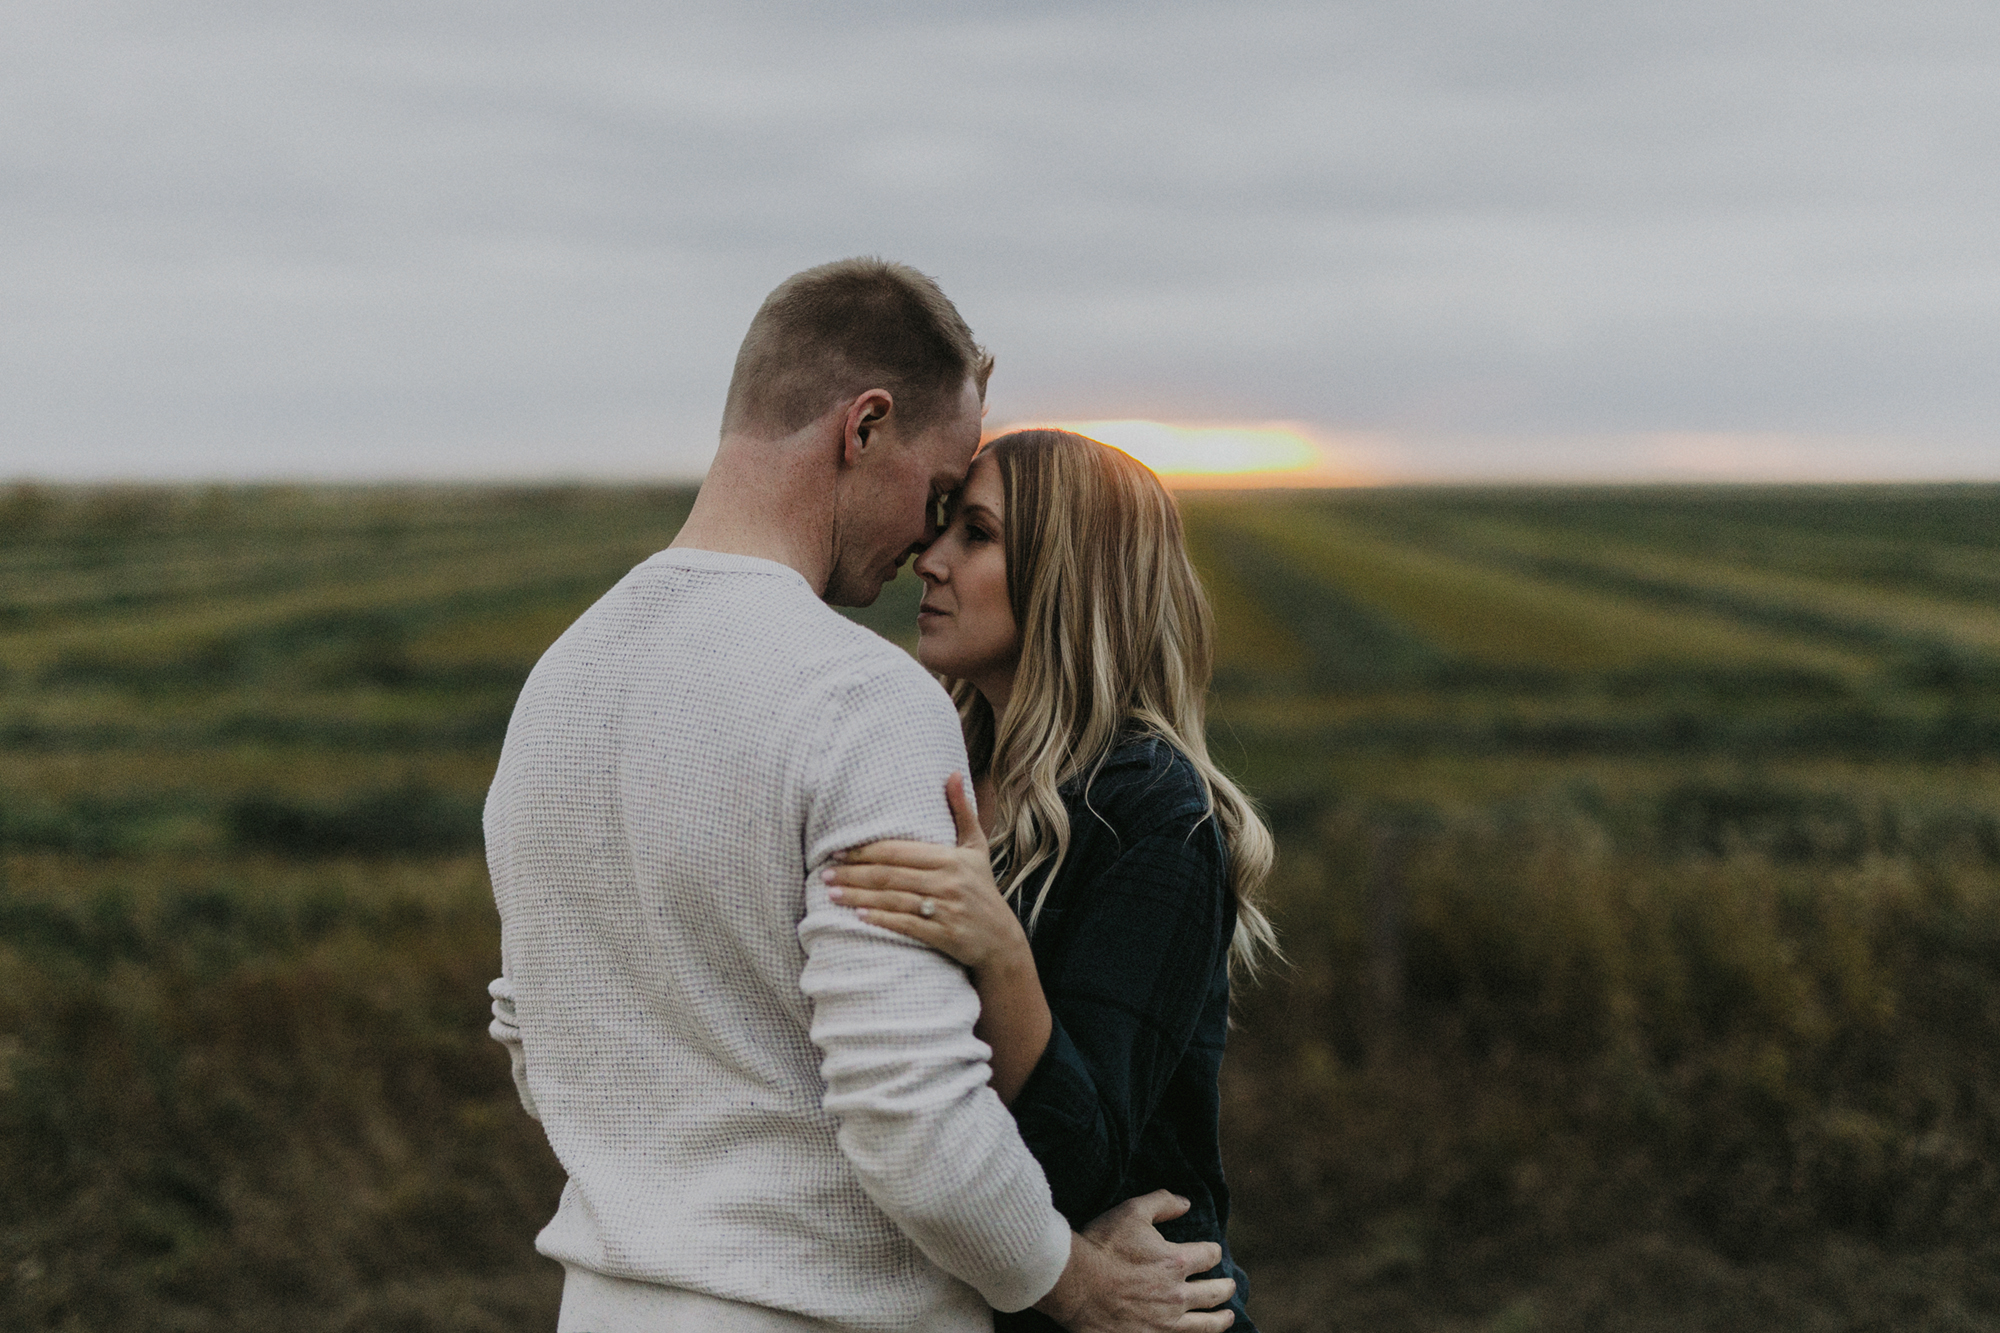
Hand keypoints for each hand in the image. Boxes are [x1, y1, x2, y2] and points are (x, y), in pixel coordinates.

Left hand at [824, 773, 1030, 979]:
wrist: (1001, 939)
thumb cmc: (982, 888)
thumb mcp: (976, 848)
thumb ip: (962, 812)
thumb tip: (952, 773)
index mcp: (951, 858)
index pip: (899, 852)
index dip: (865, 851)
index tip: (838, 852)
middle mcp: (948, 882)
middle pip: (891, 875)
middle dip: (854, 875)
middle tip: (825, 874)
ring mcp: (946, 910)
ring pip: (893, 900)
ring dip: (859, 897)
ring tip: (832, 895)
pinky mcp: (944, 936)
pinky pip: (906, 926)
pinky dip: (881, 920)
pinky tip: (859, 917)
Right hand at [1037, 1191, 1234, 1331]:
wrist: (1073, 1284)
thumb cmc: (1101, 1245)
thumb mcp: (1131, 1212)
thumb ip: (1162, 1202)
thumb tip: (1186, 1203)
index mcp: (1176, 1261)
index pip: (1210, 1256)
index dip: (1212, 1252)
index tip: (1211, 1252)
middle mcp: (1177, 1295)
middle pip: (1215, 1293)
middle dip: (1225, 1287)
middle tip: (1230, 1286)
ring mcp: (1166, 1322)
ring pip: (1207, 1324)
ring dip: (1221, 1319)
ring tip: (1228, 1317)